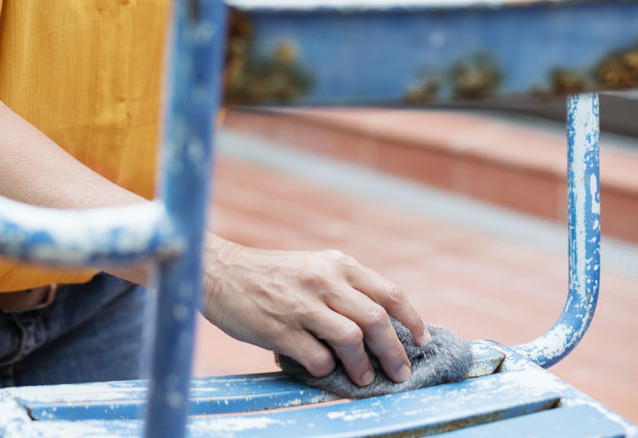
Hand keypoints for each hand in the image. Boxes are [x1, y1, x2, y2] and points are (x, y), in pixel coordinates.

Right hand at [202, 238, 427, 386]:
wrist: (221, 272)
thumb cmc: (270, 274)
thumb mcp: (312, 267)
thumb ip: (341, 289)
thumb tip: (378, 327)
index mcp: (336, 264)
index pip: (388, 291)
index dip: (411, 319)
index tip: (421, 340)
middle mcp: (323, 280)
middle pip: (376, 319)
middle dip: (394, 351)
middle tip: (400, 372)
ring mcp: (302, 305)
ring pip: (352, 340)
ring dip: (363, 366)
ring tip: (363, 378)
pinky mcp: (280, 329)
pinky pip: (316, 358)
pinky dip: (325, 370)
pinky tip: (320, 371)